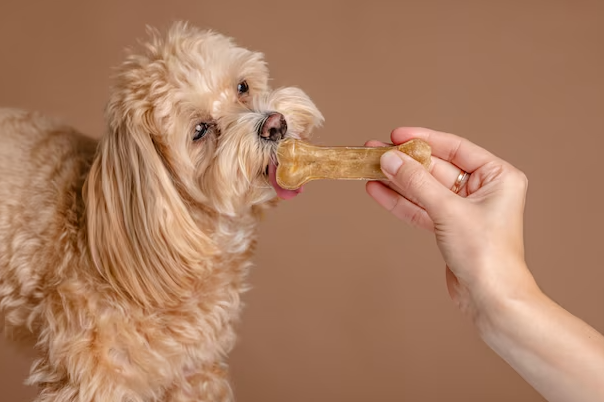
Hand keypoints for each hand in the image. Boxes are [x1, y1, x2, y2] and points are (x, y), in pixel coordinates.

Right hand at [366, 127, 538, 322]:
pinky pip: (421, 208)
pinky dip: (401, 201)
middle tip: (375, 151)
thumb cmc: (485, 254)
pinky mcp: (449, 228)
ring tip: (369, 168)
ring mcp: (464, 210)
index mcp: (497, 177)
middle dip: (405, 162)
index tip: (396, 134)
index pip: (455, 148)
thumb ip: (416, 181)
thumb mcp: (448, 210)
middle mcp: (483, 190)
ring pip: (425, 189)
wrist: (490, 299)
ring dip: (398, 181)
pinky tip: (378, 190)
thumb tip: (390, 158)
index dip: (424, 140)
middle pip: (436, 168)